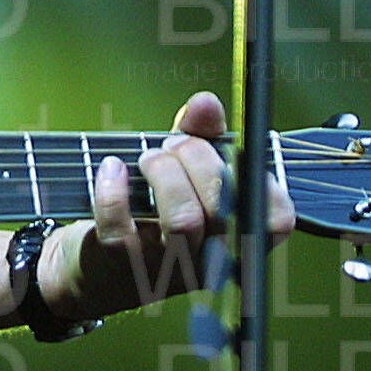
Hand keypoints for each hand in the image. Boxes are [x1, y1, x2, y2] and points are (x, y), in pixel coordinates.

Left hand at [38, 91, 294, 321]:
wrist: (95, 266)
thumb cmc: (152, 211)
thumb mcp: (184, 173)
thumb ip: (202, 136)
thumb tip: (206, 103)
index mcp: (236, 241)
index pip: (276, 220)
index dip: (260, 180)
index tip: (229, 153)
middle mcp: (209, 261)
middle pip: (222, 208)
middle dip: (196, 159)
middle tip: (173, 146)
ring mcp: (166, 267)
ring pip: (182, 219)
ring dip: (162, 172)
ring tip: (147, 159)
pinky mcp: (121, 264)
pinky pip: (122, 224)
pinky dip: (112, 187)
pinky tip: (111, 168)